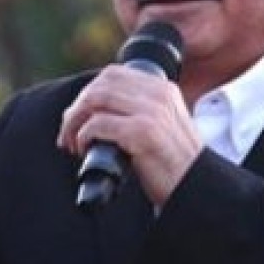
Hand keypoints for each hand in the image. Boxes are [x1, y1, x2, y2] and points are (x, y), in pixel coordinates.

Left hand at [57, 65, 202, 204]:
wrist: (196, 189)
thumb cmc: (174, 165)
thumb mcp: (163, 125)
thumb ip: (139, 111)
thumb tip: (96, 111)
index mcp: (163, 89)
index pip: (112, 74)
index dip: (88, 93)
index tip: (78, 117)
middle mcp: (158, 95)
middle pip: (100, 85)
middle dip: (76, 109)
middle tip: (67, 133)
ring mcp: (152, 112)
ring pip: (95, 100)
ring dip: (74, 122)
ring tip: (72, 143)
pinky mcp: (143, 133)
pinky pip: (98, 124)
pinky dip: (83, 137)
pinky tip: (84, 151)